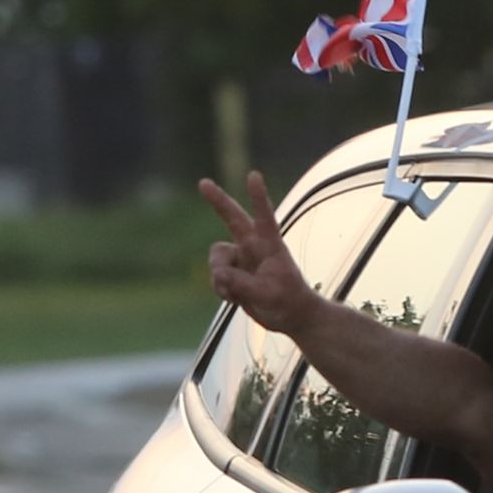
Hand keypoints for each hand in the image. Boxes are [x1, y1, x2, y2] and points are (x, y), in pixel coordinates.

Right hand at [198, 171, 312, 331]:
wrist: (289, 317)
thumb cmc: (288, 301)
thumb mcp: (267, 295)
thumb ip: (242, 284)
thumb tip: (219, 275)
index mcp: (270, 245)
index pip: (264, 217)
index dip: (258, 197)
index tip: (253, 175)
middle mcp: (253, 246)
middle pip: (232, 218)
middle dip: (218, 200)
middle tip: (203, 183)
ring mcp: (241, 258)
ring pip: (217, 260)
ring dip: (219, 277)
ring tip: (235, 294)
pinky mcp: (232, 272)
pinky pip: (216, 278)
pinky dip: (221, 290)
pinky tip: (235, 299)